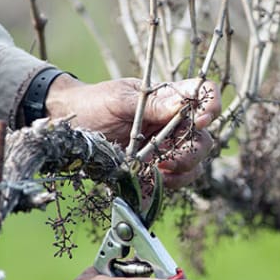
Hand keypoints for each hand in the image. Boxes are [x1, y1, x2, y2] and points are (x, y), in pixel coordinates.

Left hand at [45, 76, 220, 187]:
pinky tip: (152, 179)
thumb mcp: (119, 100)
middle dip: (193, 150)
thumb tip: (183, 103)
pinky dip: (169, 183)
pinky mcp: (155, 169)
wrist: (69, 130)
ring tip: (159, 170)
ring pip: (194, 162)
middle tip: (171, 158)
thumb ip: (151, 104)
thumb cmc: (93, 105)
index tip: (201, 119)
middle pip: (204, 137)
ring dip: (183, 170)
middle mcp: (172, 123)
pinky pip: (175, 180)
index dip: (211, 105)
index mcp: (168, 98)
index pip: (204, 95)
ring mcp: (166, 148)